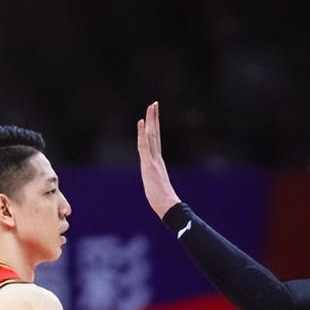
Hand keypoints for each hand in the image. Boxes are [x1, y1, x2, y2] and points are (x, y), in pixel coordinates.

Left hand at [136, 101, 181, 216]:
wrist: (168, 206)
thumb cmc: (163, 201)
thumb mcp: (157, 189)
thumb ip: (157, 185)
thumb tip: (159, 191)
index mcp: (158, 162)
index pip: (155, 141)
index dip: (154, 128)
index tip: (152, 117)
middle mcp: (157, 158)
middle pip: (155, 134)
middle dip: (154, 118)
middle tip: (154, 104)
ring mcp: (153, 160)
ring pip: (152, 135)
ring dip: (150, 120)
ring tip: (151, 106)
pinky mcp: (149, 164)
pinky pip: (145, 145)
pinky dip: (143, 133)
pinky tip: (141, 122)